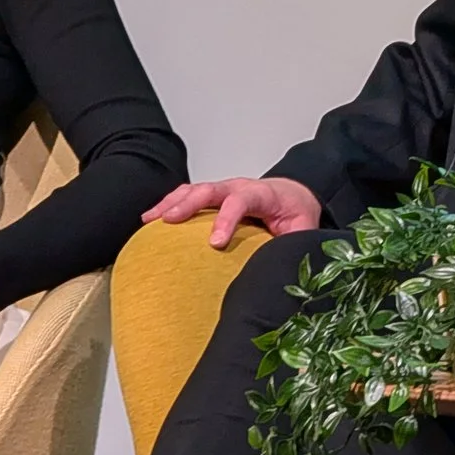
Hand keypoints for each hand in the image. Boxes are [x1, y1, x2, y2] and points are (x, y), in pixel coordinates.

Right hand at [143, 177, 323, 246]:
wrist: (295, 194)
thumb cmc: (297, 212)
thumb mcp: (304, 229)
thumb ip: (295, 243)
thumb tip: (283, 267)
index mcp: (264, 195)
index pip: (242, 201)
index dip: (227, 219)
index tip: (215, 242)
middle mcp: (239, 187)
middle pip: (210, 190)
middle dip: (188, 204)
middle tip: (169, 221)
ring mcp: (224, 190)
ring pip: (193, 190)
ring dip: (171, 203)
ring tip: (150, 220)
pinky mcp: (213, 197)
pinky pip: (187, 196)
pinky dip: (168, 205)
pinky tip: (151, 220)